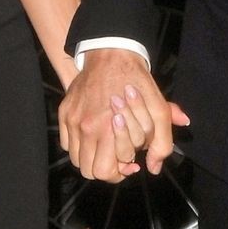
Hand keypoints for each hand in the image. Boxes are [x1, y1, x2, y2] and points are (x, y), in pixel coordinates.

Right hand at [59, 50, 189, 183]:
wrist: (111, 55)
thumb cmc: (137, 83)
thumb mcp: (159, 111)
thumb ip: (162, 143)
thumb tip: (154, 168)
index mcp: (108, 130)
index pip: (105, 171)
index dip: (119, 173)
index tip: (129, 163)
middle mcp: (86, 128)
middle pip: (88, 170)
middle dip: (105, 169)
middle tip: (117, 159)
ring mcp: (72, 121)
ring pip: (76, 159)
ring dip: (91, 158)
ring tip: (105, 148)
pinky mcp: (65, 113)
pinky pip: (66, 143)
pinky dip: (78, 146)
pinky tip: (93, 137)